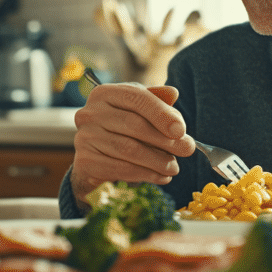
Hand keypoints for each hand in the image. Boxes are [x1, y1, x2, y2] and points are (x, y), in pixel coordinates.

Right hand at [69, 82, 194, 207]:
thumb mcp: (137, 110)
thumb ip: (155, 101)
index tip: (181, 131)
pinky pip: (120, 169)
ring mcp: (85, 137)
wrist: (94, 156)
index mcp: (105, 93)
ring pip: (129, 149)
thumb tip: (173, 93)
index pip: (137, 98)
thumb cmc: (121, 128)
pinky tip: (161, 177)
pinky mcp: (85, 160)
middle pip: (134, 125)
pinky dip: (145, 174)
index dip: (161, 114)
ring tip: (174, 167)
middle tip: (187, 150)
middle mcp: (90, 113)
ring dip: (157, 161)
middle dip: (165, 140)